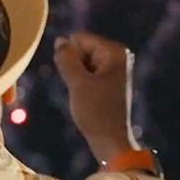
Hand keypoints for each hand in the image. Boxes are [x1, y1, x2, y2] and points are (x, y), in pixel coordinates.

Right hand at [53, 32, 139, 162]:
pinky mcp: (110, 81)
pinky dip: (82, 85)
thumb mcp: (77, 83)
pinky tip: (88, 99)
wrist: (110, 141)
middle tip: (83, 90)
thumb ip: (66, 58)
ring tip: (86, 96)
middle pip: (81, 50)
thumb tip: (60, 41)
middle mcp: (118, 56)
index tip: (79, 80)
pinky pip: (87, 74)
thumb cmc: (96, 112)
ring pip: (82, 63)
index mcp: (115, 51)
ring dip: (77, 78)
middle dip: (74, 67)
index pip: (79, 39)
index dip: (70, 58)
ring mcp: (115, 69)